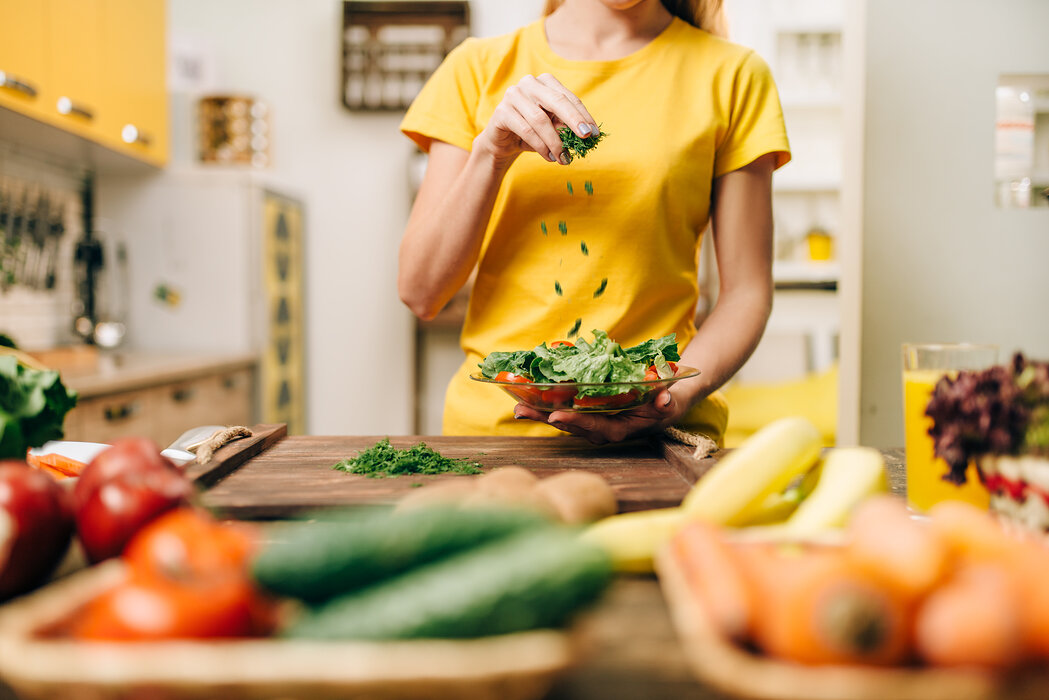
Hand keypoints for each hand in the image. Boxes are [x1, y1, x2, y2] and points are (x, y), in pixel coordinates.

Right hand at [476, 73, 597, 168]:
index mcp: (545, 82)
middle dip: (574, 120)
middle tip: (586, 137)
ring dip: (555, 141)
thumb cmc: (532, 133)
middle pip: (557, 101)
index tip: (595, 133)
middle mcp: (529, 83)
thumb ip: (566, 127)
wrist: (502, 142)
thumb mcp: (553, 129)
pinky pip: (526, 130)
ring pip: (540, 119)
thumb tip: (586, 133)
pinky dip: (540, 146)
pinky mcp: (501, 111)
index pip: (568, 98)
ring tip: (564, 158)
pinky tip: (549, 157)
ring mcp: (513, 95)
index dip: (583, 115)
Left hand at [514, 388, 687, 444]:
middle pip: (572, 426)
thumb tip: (665, 399)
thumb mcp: (672, 401)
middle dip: (545, 419)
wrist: (667, 402)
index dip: (576, 424)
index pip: (596, 429)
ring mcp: (594, 423)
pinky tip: (528, 397)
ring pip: (564, 420)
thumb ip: (669, 402)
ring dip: (540, 414)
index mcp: (620, 430)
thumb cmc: (668, 402)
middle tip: (521, 410)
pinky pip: (566, 410)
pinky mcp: (589, 414)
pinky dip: (547, 405)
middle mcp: (603, 430)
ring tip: (517, 406)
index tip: (557, 417)